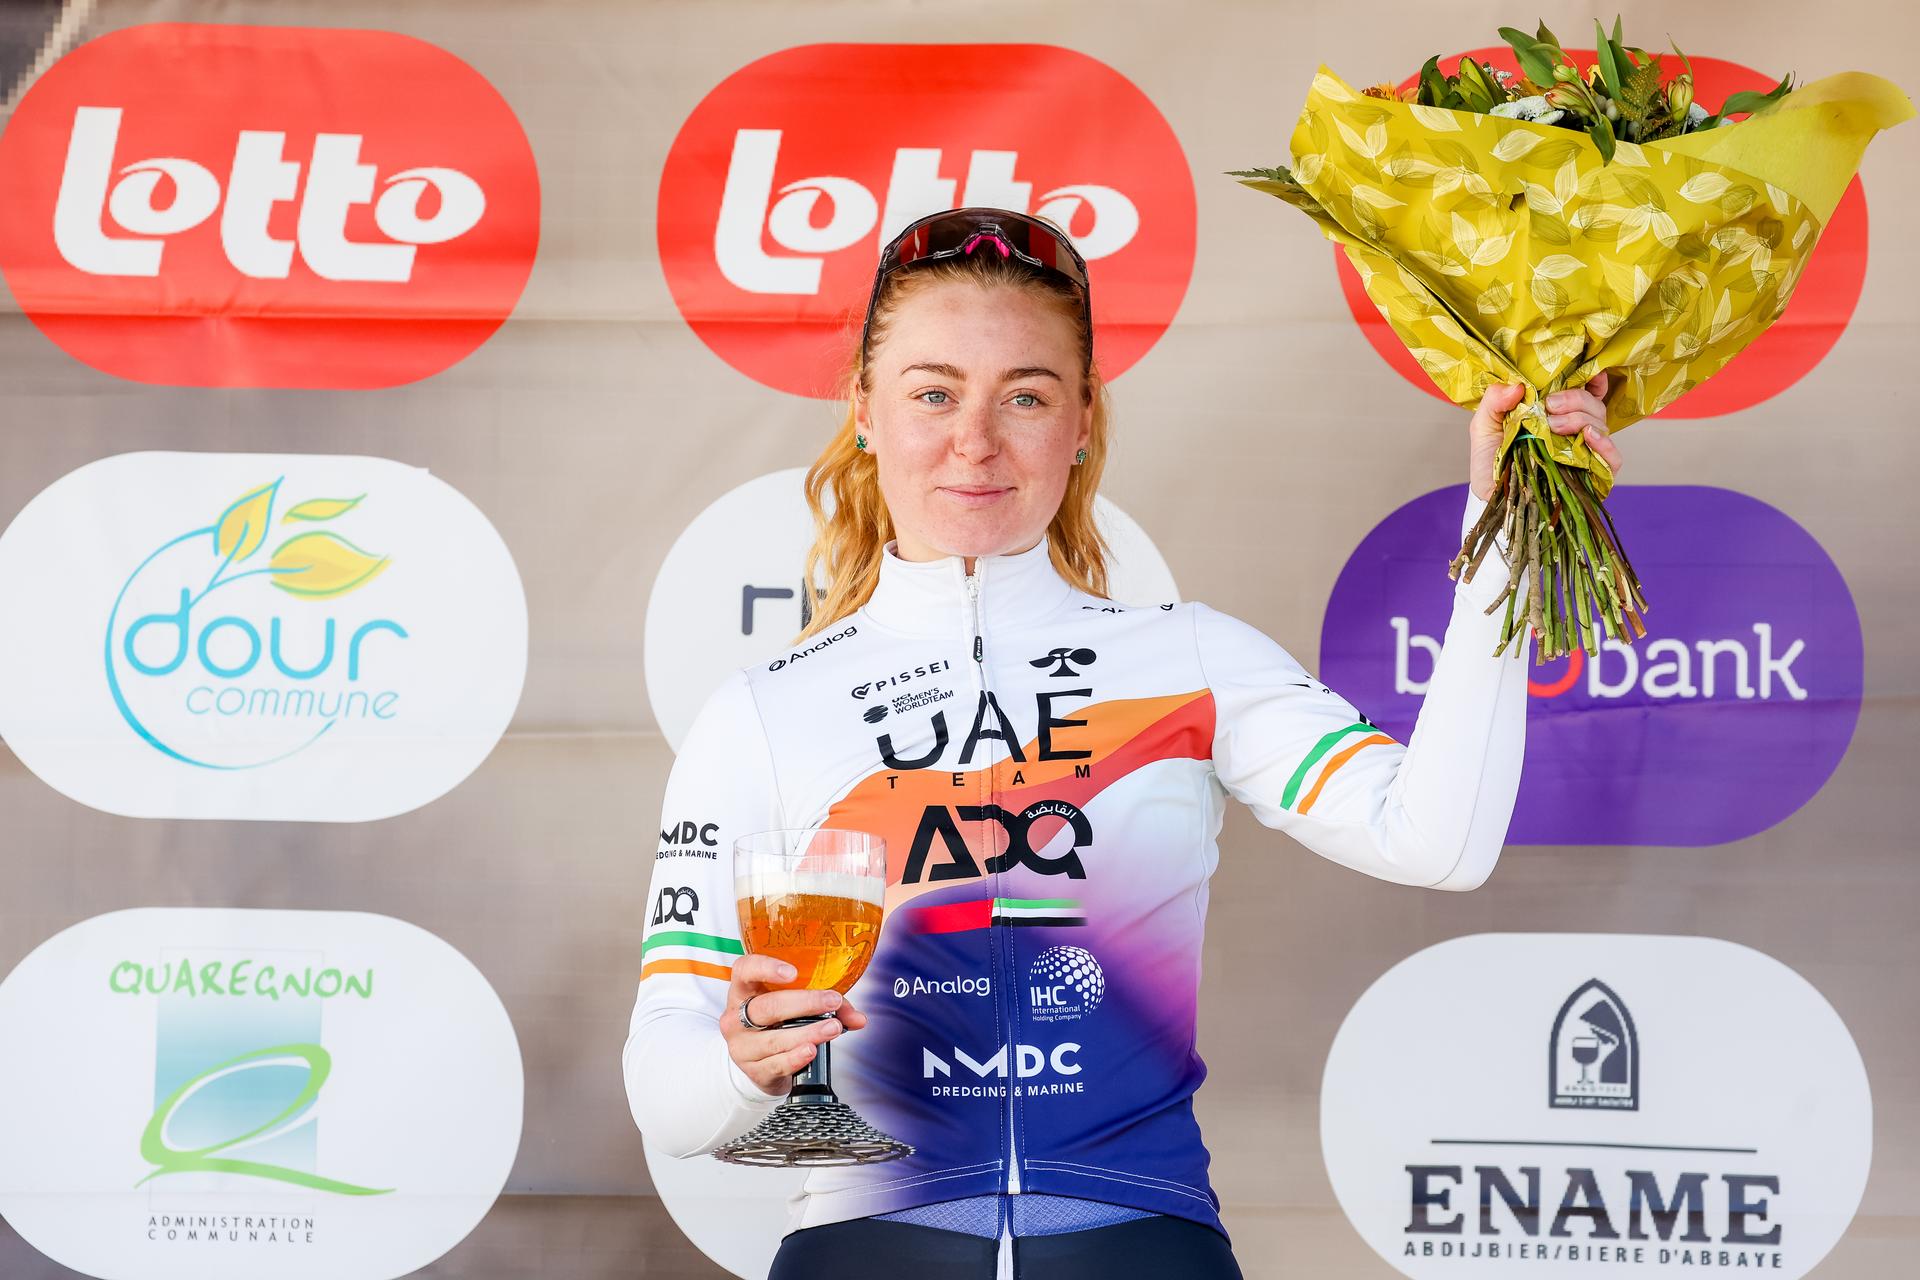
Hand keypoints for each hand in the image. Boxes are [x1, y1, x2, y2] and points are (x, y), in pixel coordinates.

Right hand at [720, 954, 869, 1097]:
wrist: (760, 1063)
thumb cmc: (779, 1023)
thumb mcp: (796, 1006)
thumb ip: (827, 1005)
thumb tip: (857, 1017)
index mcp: (744, 990)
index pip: (744, 970)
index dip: (766, 968)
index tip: (793, 972)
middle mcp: (736, 1017)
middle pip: (766, 1007)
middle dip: (804, 1003)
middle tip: (832, 1001)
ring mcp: (742, 1045)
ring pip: (774, 1039)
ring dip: (808, 1032)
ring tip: (833, 1028)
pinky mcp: (752, 1070)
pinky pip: (776, 1063)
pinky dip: (796, 1057)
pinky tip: (811, 1051)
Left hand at [1468, 370, 1624, 501]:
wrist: (1492, 500)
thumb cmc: (1491, 463)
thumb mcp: (1485, 427)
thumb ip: (1494, 401)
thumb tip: (1518, 386)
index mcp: (1555, 414)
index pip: (1585, 390)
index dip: (1591, 379)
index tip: (1582, 374)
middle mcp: (1574, 430)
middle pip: (1594, 404)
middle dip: (1574, 399)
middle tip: (1550, 405)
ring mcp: (1585, 452)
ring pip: (1601, 424)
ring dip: (1580, 418)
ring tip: (1553, 426)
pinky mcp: (1593, 476)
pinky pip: (1613, 458)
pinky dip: (1604, 443)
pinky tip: (1587, 436)